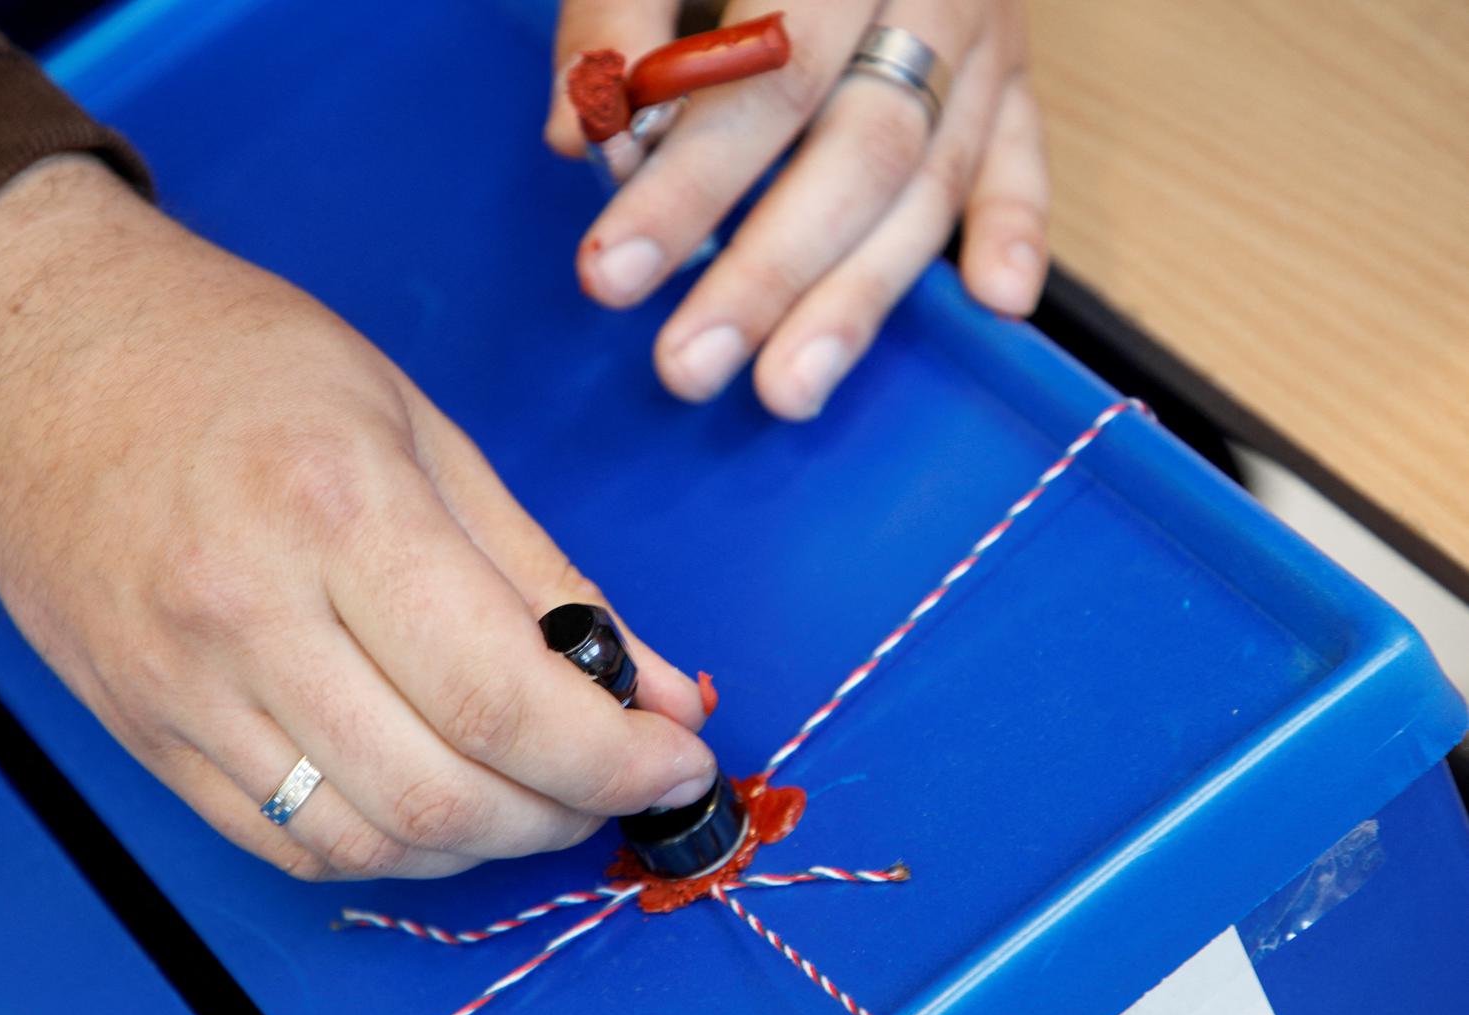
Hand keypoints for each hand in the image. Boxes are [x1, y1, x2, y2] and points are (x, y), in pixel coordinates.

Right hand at [0, 155, 715, 879]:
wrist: (44, 355)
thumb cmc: (241, 361)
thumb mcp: (425, 430)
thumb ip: (544, 575)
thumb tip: (654, 683)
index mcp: (338, 508)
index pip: (498, 692)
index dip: (612, 755)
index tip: (679, 760)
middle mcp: (247, 612)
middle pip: (438, 794)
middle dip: (565, 812)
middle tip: (620, 779)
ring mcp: (181, 686)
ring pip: (365, 842)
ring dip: (484, 843)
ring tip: (538, 791)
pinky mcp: (144, 732)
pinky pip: (285, 843)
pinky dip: (389, 847)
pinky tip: (439, 801)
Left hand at [546, 1, 1044, 419]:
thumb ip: (614, 14)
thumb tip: (578, 134)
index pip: (770, 73)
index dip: (693, 183)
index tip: (613, 272)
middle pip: (861, 150)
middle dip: (768, 273)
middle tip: (689, 366)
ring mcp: (985, 35)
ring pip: (931, 182)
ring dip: (860, 298)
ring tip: (788, 389)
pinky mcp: (1014, 73)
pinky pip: (1024, 155)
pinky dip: (1018, 227)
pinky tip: (996, 303)